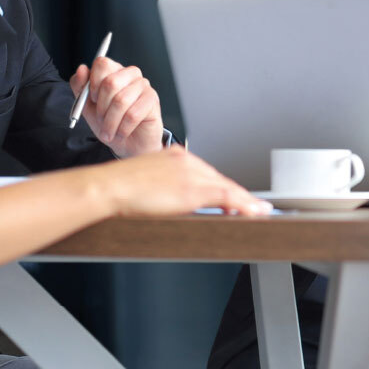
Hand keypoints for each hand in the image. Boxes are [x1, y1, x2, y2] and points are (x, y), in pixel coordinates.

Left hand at [70, 57, 165, 157]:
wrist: (129, 144)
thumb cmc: (110, 123)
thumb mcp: (87, 106)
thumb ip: (80, 87)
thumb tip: (82, 69)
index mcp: (114, 71)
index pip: (102, 64)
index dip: (93, 84)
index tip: (92, 100)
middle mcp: (130, 74)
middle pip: (110, 83)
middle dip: (101, 108)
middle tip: (101, 121)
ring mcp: (143, 85)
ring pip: (121, 101)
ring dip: (111, 122)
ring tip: (109, 132)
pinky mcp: (152, 100)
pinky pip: (133, 114)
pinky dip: (123, 128)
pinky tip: (121, 133)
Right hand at [108, 146, 269, 216]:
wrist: (108, 187)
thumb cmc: (118, 188)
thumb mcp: (144, 181)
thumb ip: (163, 186)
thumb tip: (172, 200)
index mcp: (175, 155)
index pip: (207, 173)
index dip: (224, 187)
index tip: (236, 197)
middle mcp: (187, 160)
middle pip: (220, 179)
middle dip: (239, 195)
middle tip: (256, 207)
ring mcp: (191, 173)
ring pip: (227, 187)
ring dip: (246, 201)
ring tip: (259, 212)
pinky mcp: (193, 189)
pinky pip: (226, 196)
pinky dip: (243, 205)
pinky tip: (253, 212)